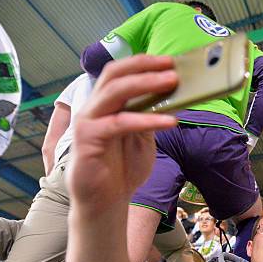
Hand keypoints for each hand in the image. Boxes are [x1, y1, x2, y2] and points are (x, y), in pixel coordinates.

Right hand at [68, 55, 178, 209]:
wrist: (106, 201)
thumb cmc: (123, 168)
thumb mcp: (144, 137)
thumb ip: (151, 115)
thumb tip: (174, 94)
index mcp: (106, 104)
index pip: (121, 72)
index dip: (143, 63)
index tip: (169, 60)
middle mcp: (94, 107)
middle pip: (115, 74)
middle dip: (144, 67)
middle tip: (171, 66)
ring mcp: (88, 121)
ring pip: (114, 92)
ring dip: (145, 84)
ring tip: (171, 82)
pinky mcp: (88, 139)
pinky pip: (120, 123)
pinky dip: (147, 120)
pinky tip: (170, 121)